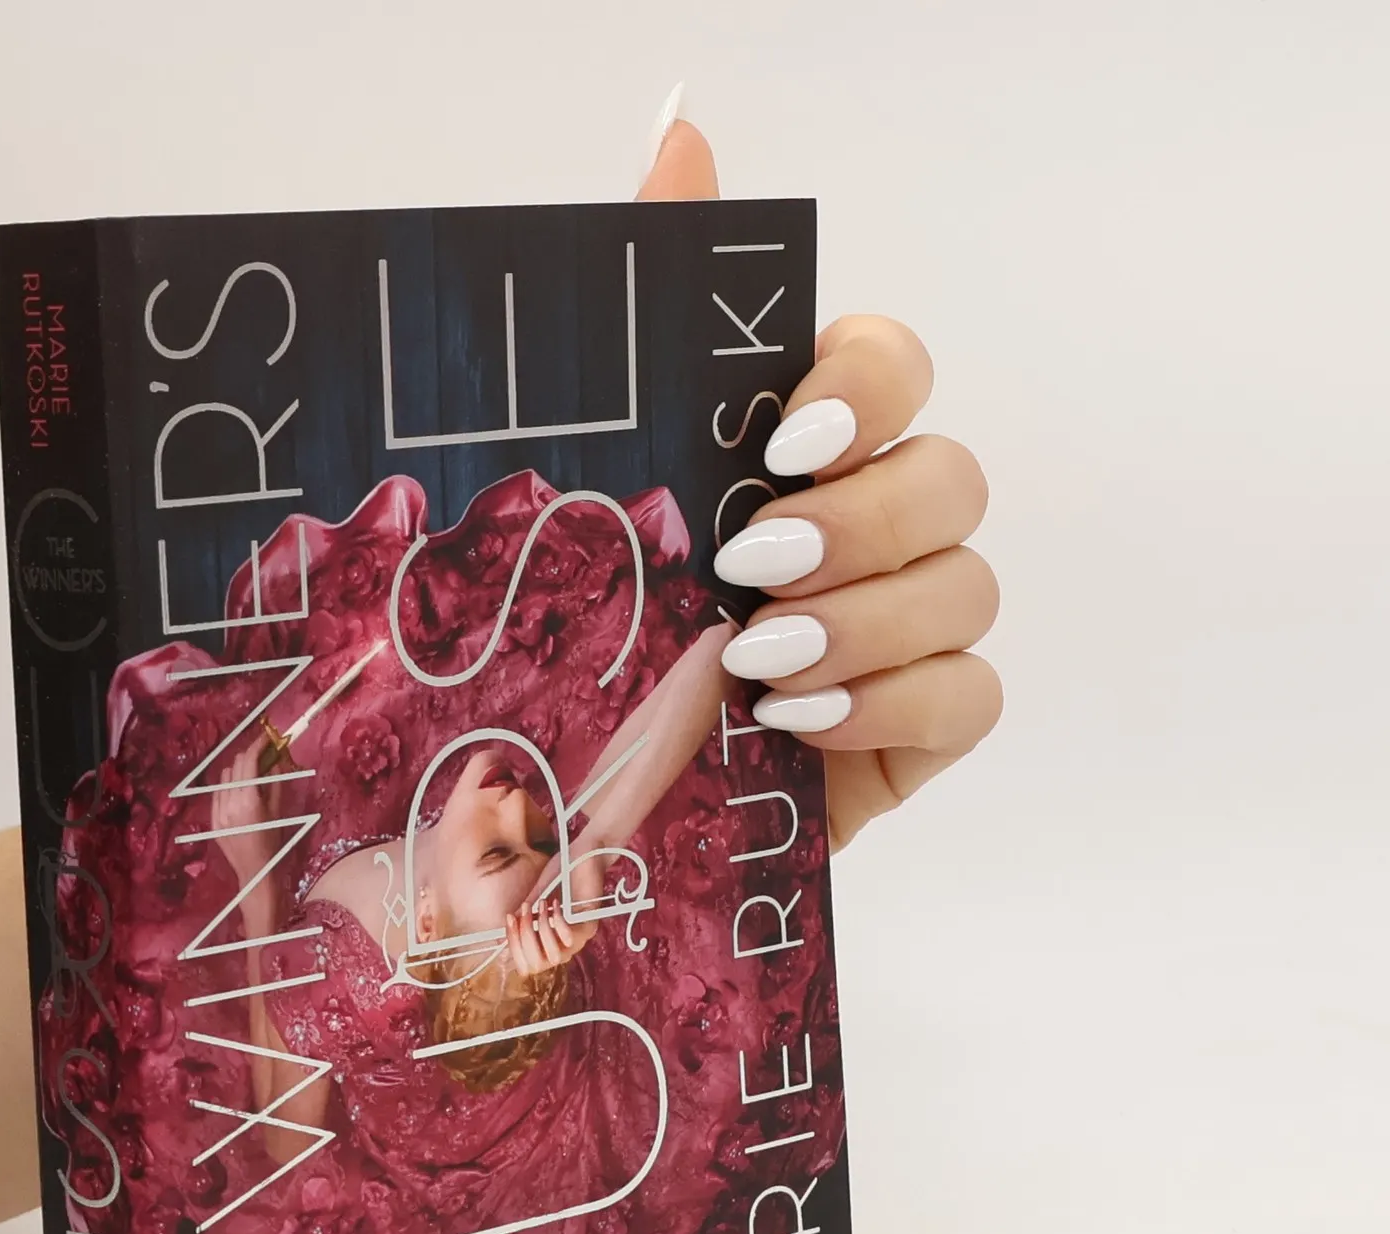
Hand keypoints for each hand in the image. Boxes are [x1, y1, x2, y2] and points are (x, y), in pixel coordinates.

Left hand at [210, 744, 281, 890]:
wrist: (255, 870)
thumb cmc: (273, 843)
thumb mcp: (278, 812)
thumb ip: (276, 784)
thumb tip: (276, 761)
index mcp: (249, 800)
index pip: (249, 762)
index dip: (258, 745)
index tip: (266, 737)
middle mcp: (230, 803)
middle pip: (235, 765)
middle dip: (249, 755)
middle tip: (262, 754)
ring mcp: (218, 812)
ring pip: (224, 777)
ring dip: (237, 771)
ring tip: (250, 777)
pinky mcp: (212, 820)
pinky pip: (217, 794)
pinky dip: (229, 788)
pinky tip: (239, 793)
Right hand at [504, 896, 594, 978]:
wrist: (579, 894)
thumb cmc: (550, 907)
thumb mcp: (530, 917)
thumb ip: (517, 928)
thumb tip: (499, 939)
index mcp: (540, 957)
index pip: (523, 967)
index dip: (513, 945)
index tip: (509, 918)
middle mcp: (555, 958)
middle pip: (536, 963)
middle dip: (526, 934)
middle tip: (524, 909)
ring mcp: (571, 949)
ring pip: (553, 954)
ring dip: (542, 927)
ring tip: (540, 904)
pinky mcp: (584, 936)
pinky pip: (568, 937)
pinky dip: (559, 920)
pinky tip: (554, 904)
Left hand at [641, 117, 1001, 851]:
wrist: (566, 797)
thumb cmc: (584, 630)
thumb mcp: (592, 468)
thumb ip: (652, 303)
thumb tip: (684, 131)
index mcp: (797, 452)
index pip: (893, 366)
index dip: (866, 388)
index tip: (781, 442)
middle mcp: (868, 524)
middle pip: (953, 474)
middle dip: (862, 520)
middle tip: (754, 568)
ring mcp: (906, 627)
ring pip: (969, 585)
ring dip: (867, 621)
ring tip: (758, 665)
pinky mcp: (919, 725)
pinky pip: (973, 695)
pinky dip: (896, 704)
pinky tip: (804, 721)